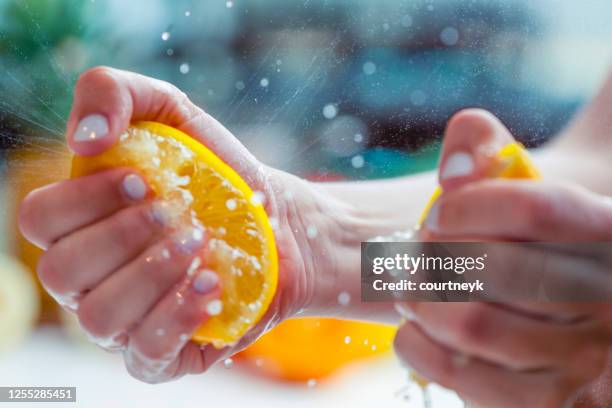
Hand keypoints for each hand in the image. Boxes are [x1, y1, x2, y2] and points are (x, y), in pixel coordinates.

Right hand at [18, 66, 333, 382]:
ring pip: (98, 316)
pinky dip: (177, 317)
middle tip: (177, 213)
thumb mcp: (172, 113)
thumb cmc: (216, 174)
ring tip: (201, 245)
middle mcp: (90, 277)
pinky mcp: (163, 353)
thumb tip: (84, 137)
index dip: (84, 199)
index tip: (143, 179)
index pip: (40, 220)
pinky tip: (210, 286)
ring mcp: (122, 321)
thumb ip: (114, 92)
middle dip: (124, 234)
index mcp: (81, 223)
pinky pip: (145, 353)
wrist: (275, 221)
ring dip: (153, 273)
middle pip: (62, 270)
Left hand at [394, 109, 611, 406]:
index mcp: (611, 233)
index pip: (537, 210)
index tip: (436, 212)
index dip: (470, 206)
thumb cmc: (535, 238)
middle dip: (433, 254)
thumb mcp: (529, 187)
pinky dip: (416, 345)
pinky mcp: (549, 405)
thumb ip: (492, 152)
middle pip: (495, 269)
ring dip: (419, 298)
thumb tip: (458, 157)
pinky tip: (415, 327)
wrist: (567, 302)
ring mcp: (586, 361)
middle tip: (415, 251)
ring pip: (471, 324)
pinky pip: (459, 376)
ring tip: (411, 287)